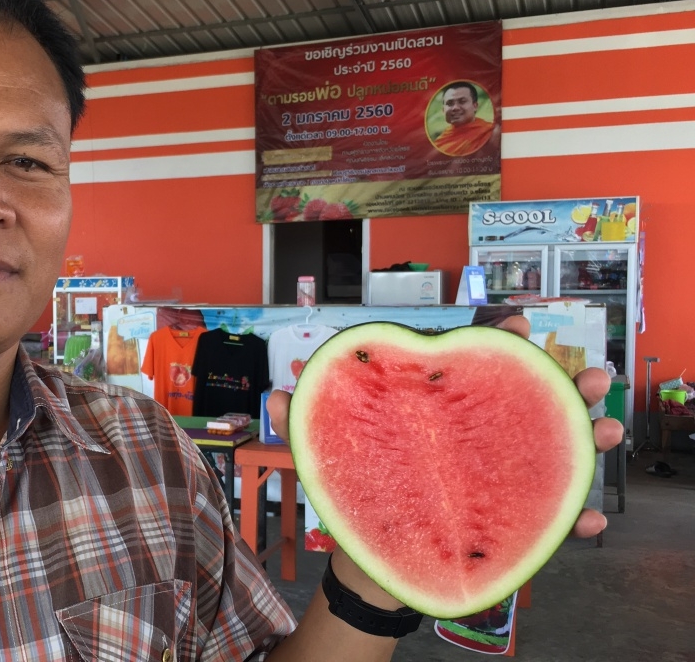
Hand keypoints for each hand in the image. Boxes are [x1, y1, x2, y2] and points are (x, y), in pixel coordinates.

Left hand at [265, 314, 624, 539]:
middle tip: (594, 376)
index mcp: (441, 417)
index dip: (498, 340)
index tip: (518, 322)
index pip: (474, 368)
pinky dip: (573, 519)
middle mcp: (475, 441)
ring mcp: (495, 481)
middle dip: (566, 385)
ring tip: (608, 430)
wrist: (372, 562)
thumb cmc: (360, 496)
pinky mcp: (505, 523)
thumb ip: (307, 424)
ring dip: (587, 440)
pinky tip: (592, 518)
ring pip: (551, 453)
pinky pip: (548, 520)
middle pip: (528, 404)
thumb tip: (276, 394)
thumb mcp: (331, 458)